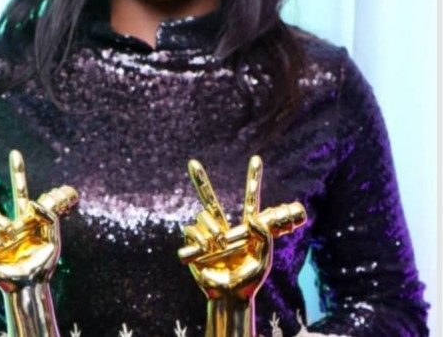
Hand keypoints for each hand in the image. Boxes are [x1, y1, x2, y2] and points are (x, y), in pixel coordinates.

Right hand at [0, 150, 64, 292]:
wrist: (32, 282)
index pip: (19, 190)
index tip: (15, 154)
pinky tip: (0, 240)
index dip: (17, 172)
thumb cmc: (44, 261)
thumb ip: (48, 214)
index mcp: (23, 217)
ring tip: (8, 236)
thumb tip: (30, 203)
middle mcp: (4, 223)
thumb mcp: (53, 234)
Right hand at [179, 156, 272, 300]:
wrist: (231, 296)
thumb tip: (254, 218)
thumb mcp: (263, 259)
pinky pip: (191, 231)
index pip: (249, 200)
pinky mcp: (194, 244)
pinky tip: (206, 249)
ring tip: (218, 245)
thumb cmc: (249, 280)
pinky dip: (199, 239)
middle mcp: (224, 227)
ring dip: (211, 229)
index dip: (253, 179)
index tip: (257, 158)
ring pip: (202, 216)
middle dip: (199, 179)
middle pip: (209, 198)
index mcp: (244, 227)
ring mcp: (207, 235)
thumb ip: (264, 237)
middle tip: (192, 162)